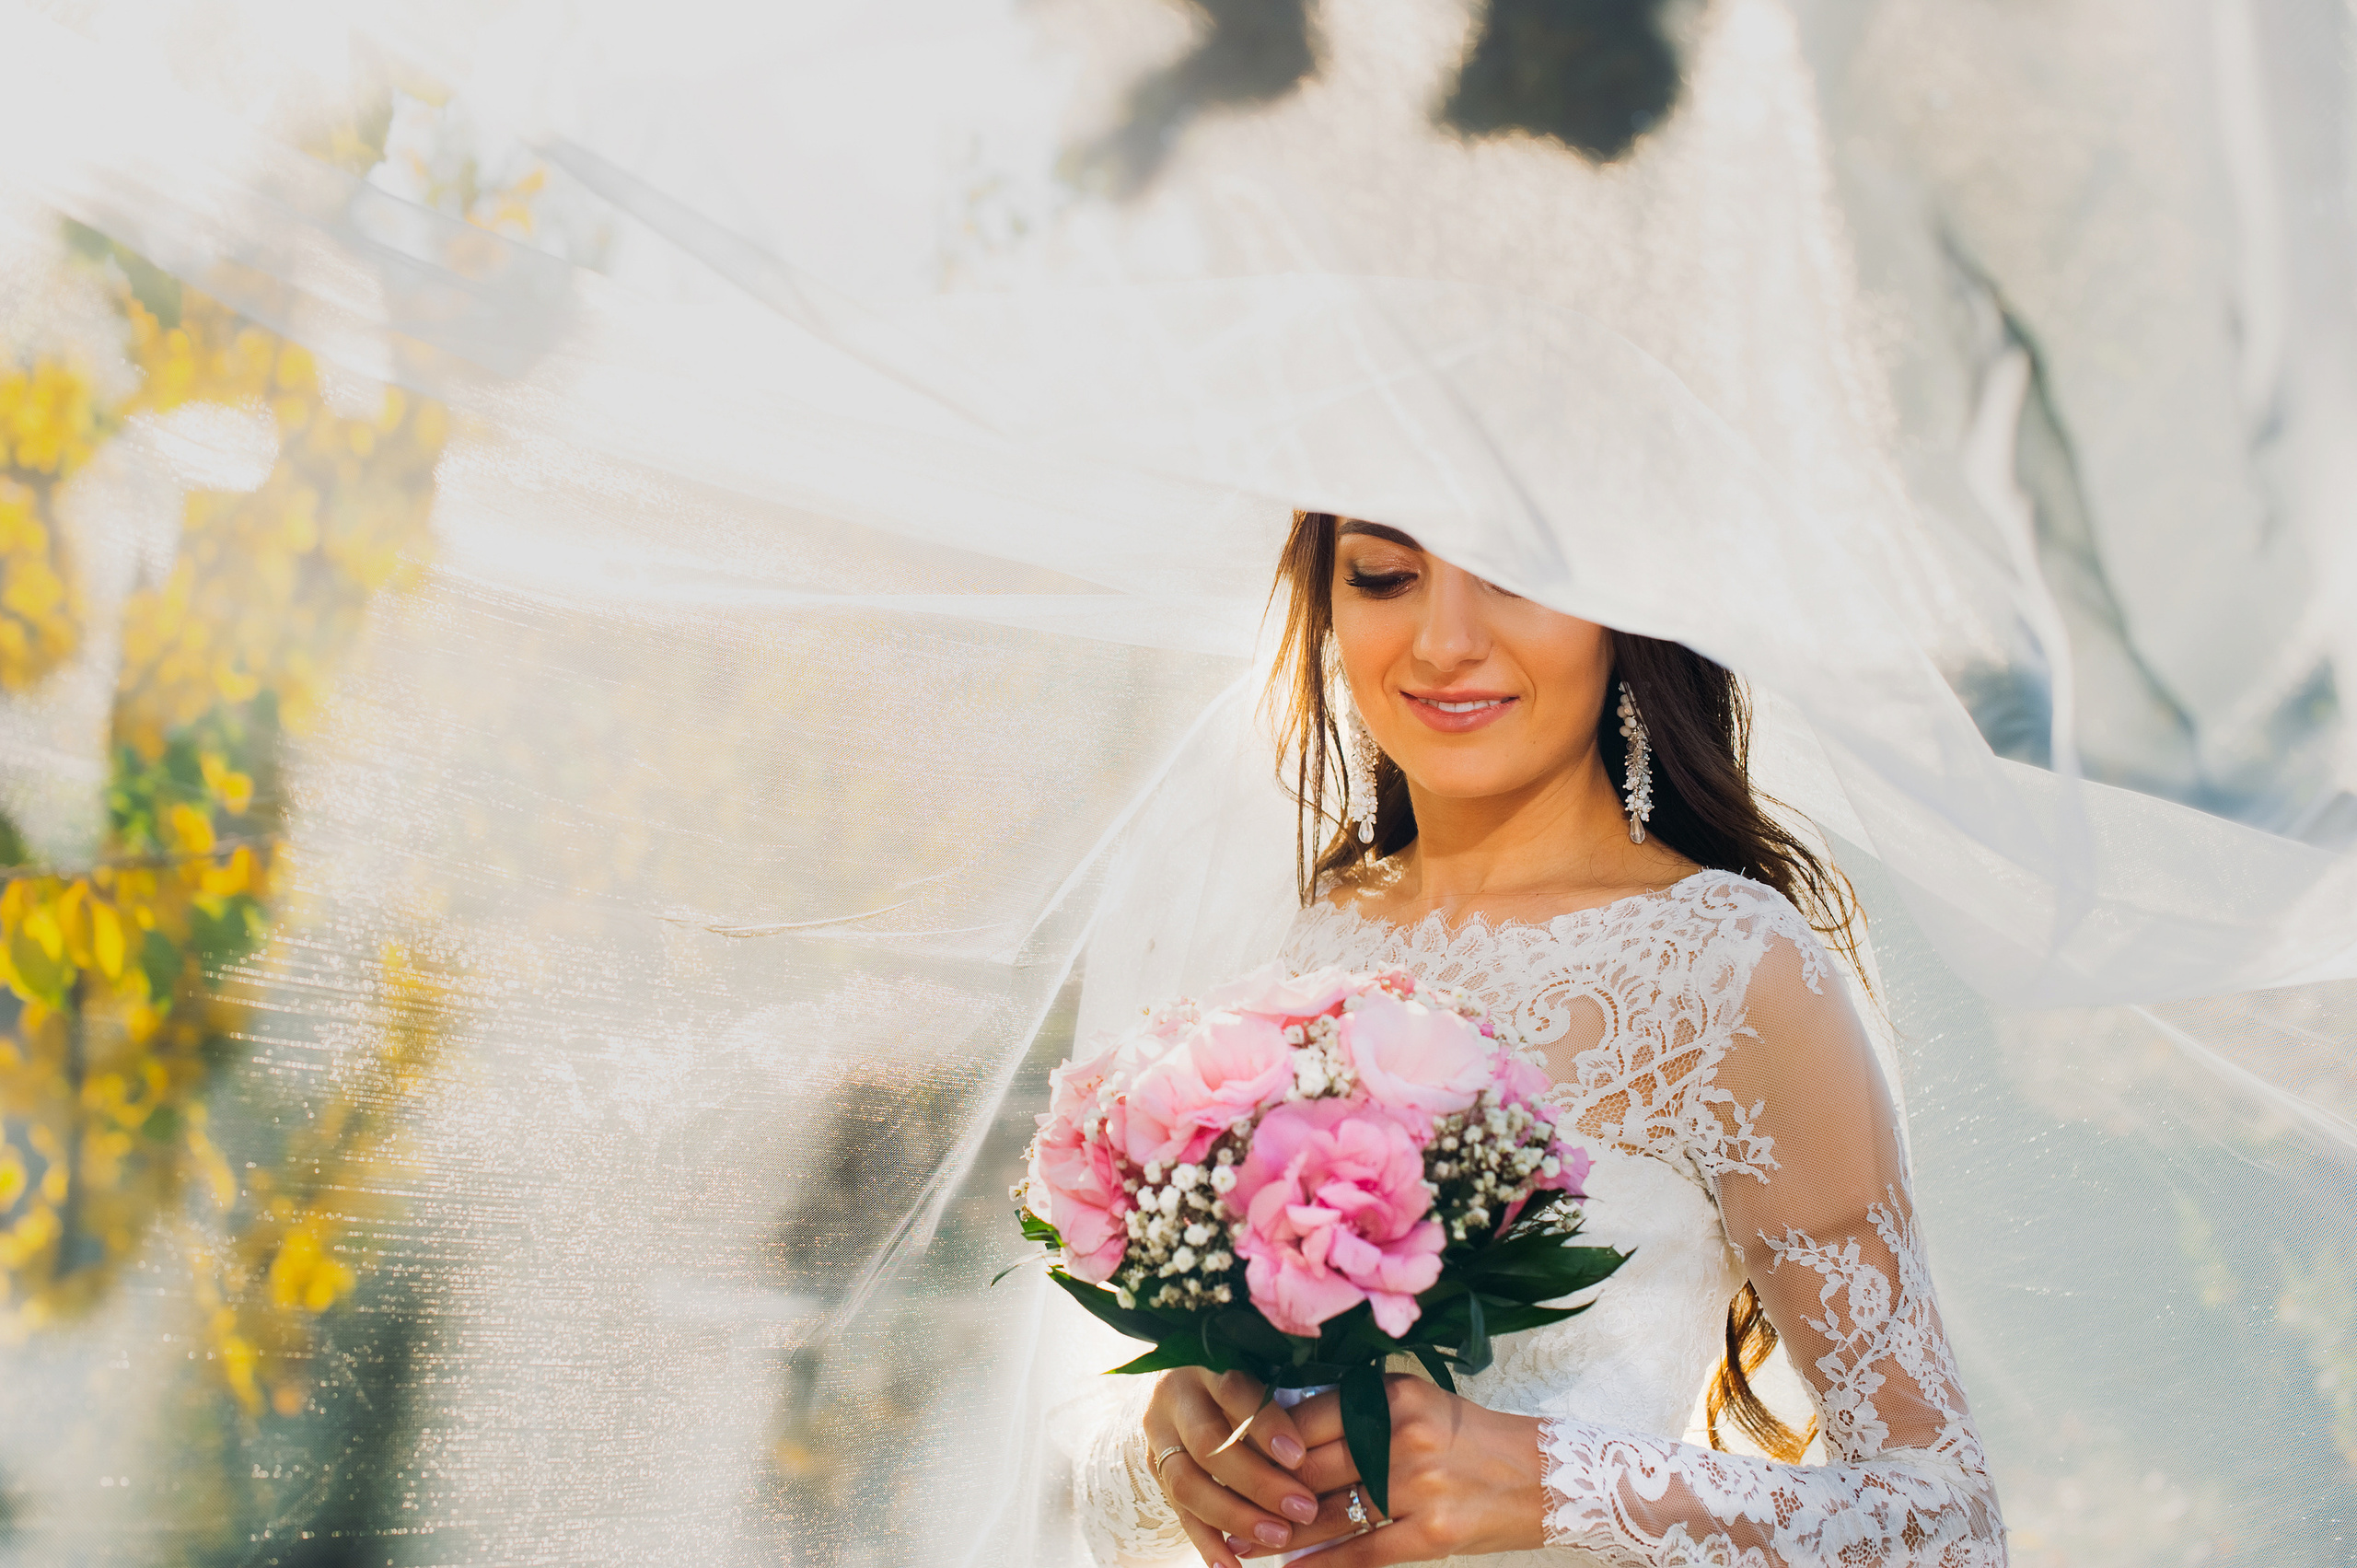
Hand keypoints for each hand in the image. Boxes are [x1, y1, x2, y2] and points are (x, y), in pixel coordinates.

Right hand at [1142, 1368, 1356, 1567]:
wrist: (1187, 1381)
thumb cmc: (1252, 1375)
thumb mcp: (1267, 1370)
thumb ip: (1292, 1393)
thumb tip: (1349, 1430)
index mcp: (1209, 1361)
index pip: (1235, 1391)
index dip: (1266, 1425)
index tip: (1300, 1456)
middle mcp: (1177, 1395)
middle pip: (1208, 1444)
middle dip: (1257, 1482)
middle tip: (1302, 1509)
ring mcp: (1159, 1435)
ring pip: (1186, 1482)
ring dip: (1233, 1516)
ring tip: (1277, 1537)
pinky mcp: (1155, 1470)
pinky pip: (1177, 1512)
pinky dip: (1205, 1542)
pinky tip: (1231, 1567)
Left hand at [1241, 1376, 1548, 1563]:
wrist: (1547, 1475)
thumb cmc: (1468, 1438)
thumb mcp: (1415, 1405)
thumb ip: (1355, 1414)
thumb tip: (1276, 1432)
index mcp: (1393, 1394)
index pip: (1305, 1418)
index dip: (1261, 1445)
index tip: (1226, 1458)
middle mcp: (1403, 1433)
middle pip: (1309, 1468)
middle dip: (1260, 1492)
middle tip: (1222, 1507)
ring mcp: (1420, 1484)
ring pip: (1328, 1513)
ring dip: (1280, 1534)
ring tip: (1242, 1545)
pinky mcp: (1435, 1533)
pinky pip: (1363, 1552)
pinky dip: (1323, 1565)